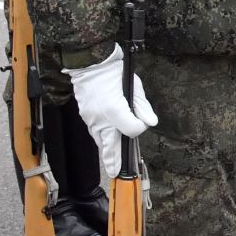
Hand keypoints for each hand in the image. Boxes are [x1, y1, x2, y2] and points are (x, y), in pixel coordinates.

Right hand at [69, 45, 158, 177]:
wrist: (91, 63)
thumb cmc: (114, 72)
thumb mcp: (135, 86)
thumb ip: (143, 107)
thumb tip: (150, 123)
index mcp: (115, 109)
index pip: (131, 130)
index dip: (138, 129)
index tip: (141, 123)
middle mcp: (101, 117)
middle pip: (109, 144)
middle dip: (113, 159)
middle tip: (115, 172)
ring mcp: (91, 118)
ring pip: (99, 140)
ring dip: (106, 150)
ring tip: (111, 163)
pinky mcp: (85, 115)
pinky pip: (94, 131)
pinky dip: (99, 138)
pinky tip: (104, 142)